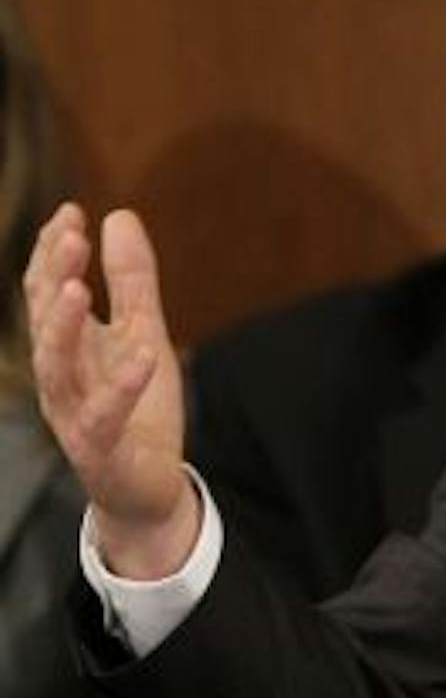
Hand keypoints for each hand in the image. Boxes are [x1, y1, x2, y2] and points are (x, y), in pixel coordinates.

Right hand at [22, 204, 197, 576]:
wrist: (146, 485)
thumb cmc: (138, 406)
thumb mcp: (144, 332)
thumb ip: (132, 281)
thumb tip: (120, 216)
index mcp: (68, 347)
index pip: (48, 293)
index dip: (54, 253)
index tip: (71, 212)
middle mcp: (60, 376)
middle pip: (46, 321)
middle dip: (54, 277)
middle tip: (70, 236)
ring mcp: (73, 413)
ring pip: (56, 367)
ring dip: (64, 327)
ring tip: (79, 288)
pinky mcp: (100, 447)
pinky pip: (105, 414)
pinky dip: (122, 384)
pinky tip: (143, 355)